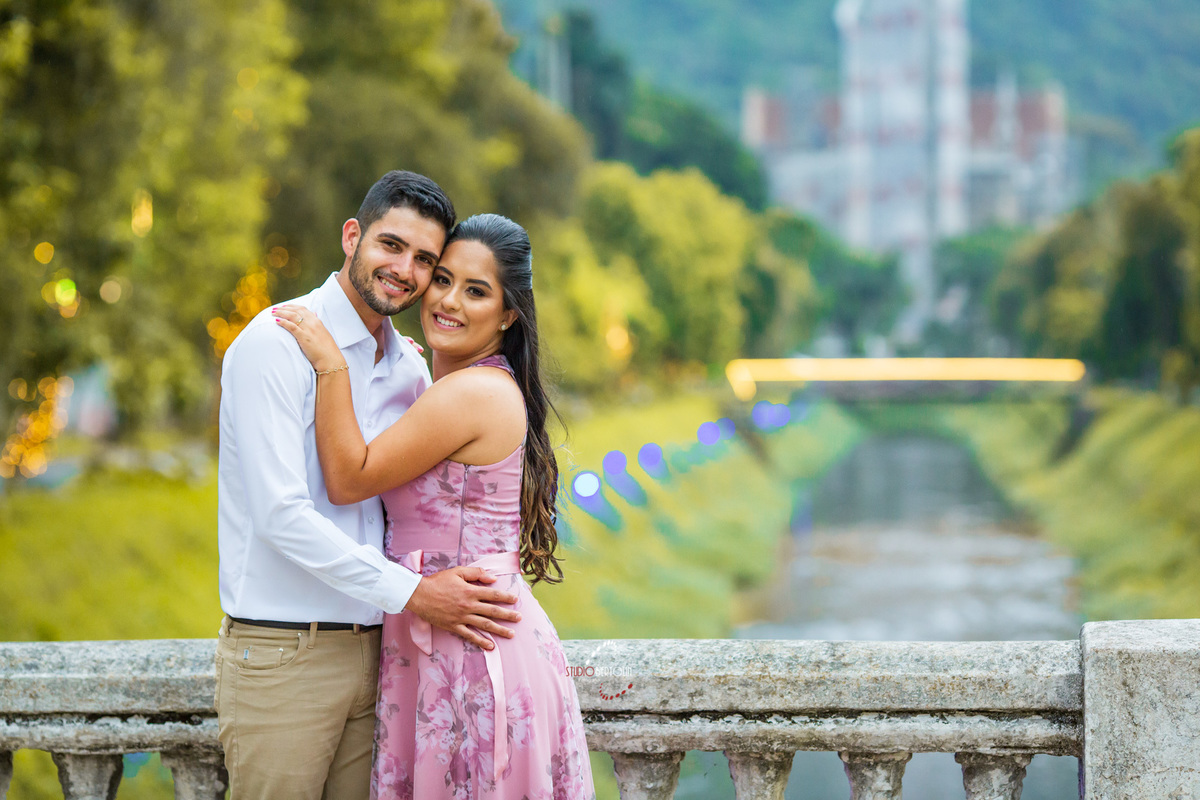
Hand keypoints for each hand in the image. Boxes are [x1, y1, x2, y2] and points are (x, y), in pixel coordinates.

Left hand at [272, 305, 342, 371]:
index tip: (284, 306)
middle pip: (296, 311)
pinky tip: (277, 321)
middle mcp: (313, 323)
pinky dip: (284, 322)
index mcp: (317, 321)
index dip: (292, 306)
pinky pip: (292, 327)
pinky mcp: (304, 337)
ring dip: (281, 313)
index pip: (303, 309)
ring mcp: (308, 329)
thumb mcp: (323, 333)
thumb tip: (314, 314)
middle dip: (284, 308)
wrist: (330, 359)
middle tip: (275, 309)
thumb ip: (317, 324)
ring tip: (273, 313)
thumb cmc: (326, 349)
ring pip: (292, 316)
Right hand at [405, 568, 520, 649]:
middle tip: (520, 618)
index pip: (493, 595)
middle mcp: (469, 605)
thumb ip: (476, 573)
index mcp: (470, 591)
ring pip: (484, 625)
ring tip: (511, 634)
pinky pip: (470, 635)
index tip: (516, 600)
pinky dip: (481, 641)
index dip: (506, 597)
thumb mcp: (457, 572)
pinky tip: (490, 646)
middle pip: (492, 611)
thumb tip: (492, 578)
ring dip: (499, 629)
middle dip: (508, 615)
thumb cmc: (438, 581)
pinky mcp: (454, 626)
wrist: (419, 595)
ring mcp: (462, 617)